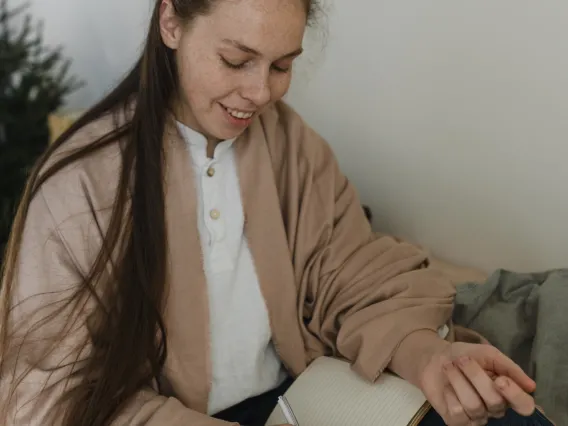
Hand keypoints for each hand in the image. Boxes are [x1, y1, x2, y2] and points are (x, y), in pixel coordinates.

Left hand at [419, 341, 535, 425]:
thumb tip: (531, 386)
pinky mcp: (456, 421)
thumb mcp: (488, 354)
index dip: (515, 395)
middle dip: (475, 376)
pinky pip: (458, 413)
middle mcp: (494, 409)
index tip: (500, 379)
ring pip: (475, 406)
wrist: (434, 358)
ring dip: (459, 380)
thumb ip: (509, 367)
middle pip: (495, 402)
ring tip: (450, 367)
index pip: (524, 406)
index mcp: (507, 393)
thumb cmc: (464, 356)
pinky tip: (446, 386)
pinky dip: (449, 394)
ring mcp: (476, 417)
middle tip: (462, 360)